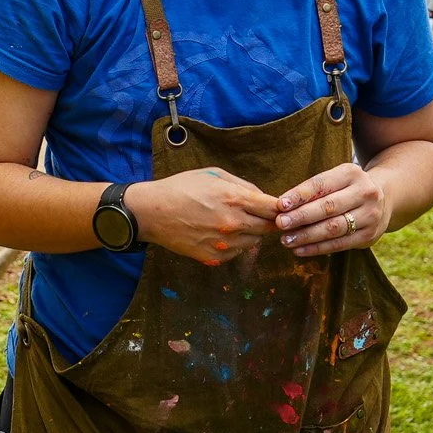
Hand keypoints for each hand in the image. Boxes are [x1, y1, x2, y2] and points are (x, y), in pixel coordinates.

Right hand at [129, 168, 280, 265]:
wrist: (152, 212)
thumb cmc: (181, 188)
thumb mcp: (213, 175)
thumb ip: (243, 185)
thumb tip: (264, 198)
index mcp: (234, 199)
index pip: (273, 208)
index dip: (280, 208)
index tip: (280, 208)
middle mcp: (233, 224)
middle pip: (268, 228)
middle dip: (267, 221)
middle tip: (259, 215)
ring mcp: (224, 244)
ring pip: (253, 242)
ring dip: (250, 233)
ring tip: (233, 222)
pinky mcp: (214, 257)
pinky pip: (237, 252)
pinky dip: (235, 244)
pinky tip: (220, 233)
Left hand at [274, 162, 390, 256]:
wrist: (385, 196)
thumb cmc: (347, 188)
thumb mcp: (335, 179)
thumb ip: (312, 191)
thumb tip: (282, 206)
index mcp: (351, 174)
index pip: (321, 184)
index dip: (300, 195)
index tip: (280, 205)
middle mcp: (365, 193)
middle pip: (328, 207)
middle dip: (301, 216)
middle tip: (280, 223)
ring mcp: (370, 215)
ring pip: (334, 228)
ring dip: (307, 235)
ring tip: (286, 240)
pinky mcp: (369, 235)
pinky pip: (340, 244)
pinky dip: (318, 248)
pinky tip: (300, 250)